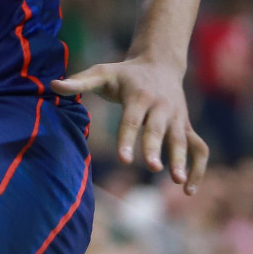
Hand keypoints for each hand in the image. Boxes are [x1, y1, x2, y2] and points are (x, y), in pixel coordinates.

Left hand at [53, 57, 209, 192]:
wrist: (160, 63)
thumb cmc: (125, 74)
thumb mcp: (102, 72)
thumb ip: (79, 81)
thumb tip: (53, 85)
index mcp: (139, 95)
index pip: (132, 119)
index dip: (128, 138)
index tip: (123, 158)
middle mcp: (161, 106)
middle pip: (159, 129)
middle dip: (156, 148)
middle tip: (153, 167)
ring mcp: (177, 117)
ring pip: (183, 139)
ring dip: (182, 159)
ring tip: (178, 182)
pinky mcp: (186, 127)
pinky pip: (199, 148)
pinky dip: (198, 168)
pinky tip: (188, 190)